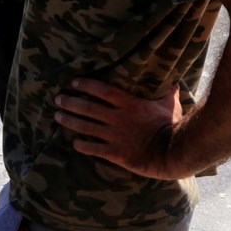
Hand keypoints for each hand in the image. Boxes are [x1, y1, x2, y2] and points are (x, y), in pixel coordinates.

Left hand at [54, 78, 184, 179]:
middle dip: (70, 102)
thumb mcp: (168, 104)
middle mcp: (118, 118)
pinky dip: (81, 145)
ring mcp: (115, 136)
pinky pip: (93, 148)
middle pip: (87, 107)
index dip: (86, 85)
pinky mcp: (116, 153)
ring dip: (69, 121)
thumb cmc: (172, 126)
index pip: (102, 90)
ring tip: (57, 116)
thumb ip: (167, 90)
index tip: (73, 83)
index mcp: (129, 104)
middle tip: (58, 99)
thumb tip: (174, 77)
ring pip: (85, 127)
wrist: (173, 154)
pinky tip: (74, 143)